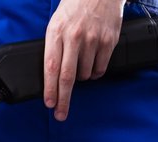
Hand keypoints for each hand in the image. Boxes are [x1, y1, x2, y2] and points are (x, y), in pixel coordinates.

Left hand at [44, 0, 124, 120]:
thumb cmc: (75, 7)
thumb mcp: (57, 23)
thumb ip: (53, 47)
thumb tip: (51, 77)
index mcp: (57, 32)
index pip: (51, 68)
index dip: (50, 89)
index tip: (49, 104)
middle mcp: (75, 37)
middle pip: (67, 77)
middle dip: (63, 100)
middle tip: (60, 114)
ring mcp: (93, 39)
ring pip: (85, 75)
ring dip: (81, 78)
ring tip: (81, 63)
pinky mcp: (108, 41)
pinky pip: (100, 69)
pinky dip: (95, 73)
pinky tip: (92, 64)